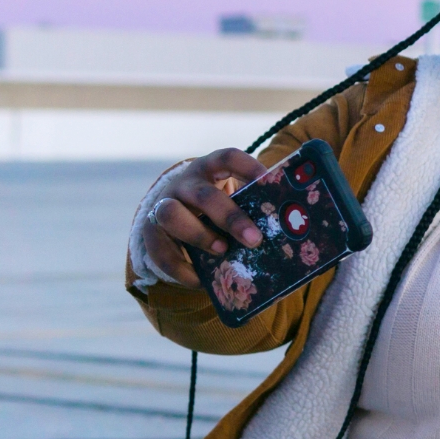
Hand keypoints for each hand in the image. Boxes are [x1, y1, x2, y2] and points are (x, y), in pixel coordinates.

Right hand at [139, 149, 267, 286]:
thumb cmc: (216, 205)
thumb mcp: (231, 197)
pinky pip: (160, 250)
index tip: (267, 181)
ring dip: (199, 235)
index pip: (227, 157)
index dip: (246, 167)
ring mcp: (162, 205)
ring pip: (171, 215)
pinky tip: (200, 280)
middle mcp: (184, 183)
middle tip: (254, 239)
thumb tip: (290, 229)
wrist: (174, 211)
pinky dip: (180, 268)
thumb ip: (252, 205)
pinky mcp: (149, 232)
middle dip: (230, 217)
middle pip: (203, 195)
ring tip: (222, 251)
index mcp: (210, 168)